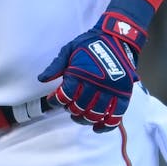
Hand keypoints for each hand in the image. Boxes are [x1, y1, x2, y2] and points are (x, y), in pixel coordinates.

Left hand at [38, 8, 147, 132]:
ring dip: (85, 119)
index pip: (65, 96)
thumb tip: (42, 79)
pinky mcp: (124, 93)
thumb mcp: (68, 50)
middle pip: (79, 107)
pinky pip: (116, 115)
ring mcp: (111, 89)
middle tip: (69, 108)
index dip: (56, 101)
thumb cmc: (89, 44)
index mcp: (80, 73)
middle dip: (71, 110)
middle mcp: (95, 83)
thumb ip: (56, 66)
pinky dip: (107, 125)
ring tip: (80, 117)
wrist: (116, 37)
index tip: (54, 100)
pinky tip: (97, 128)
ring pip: (96, 114)